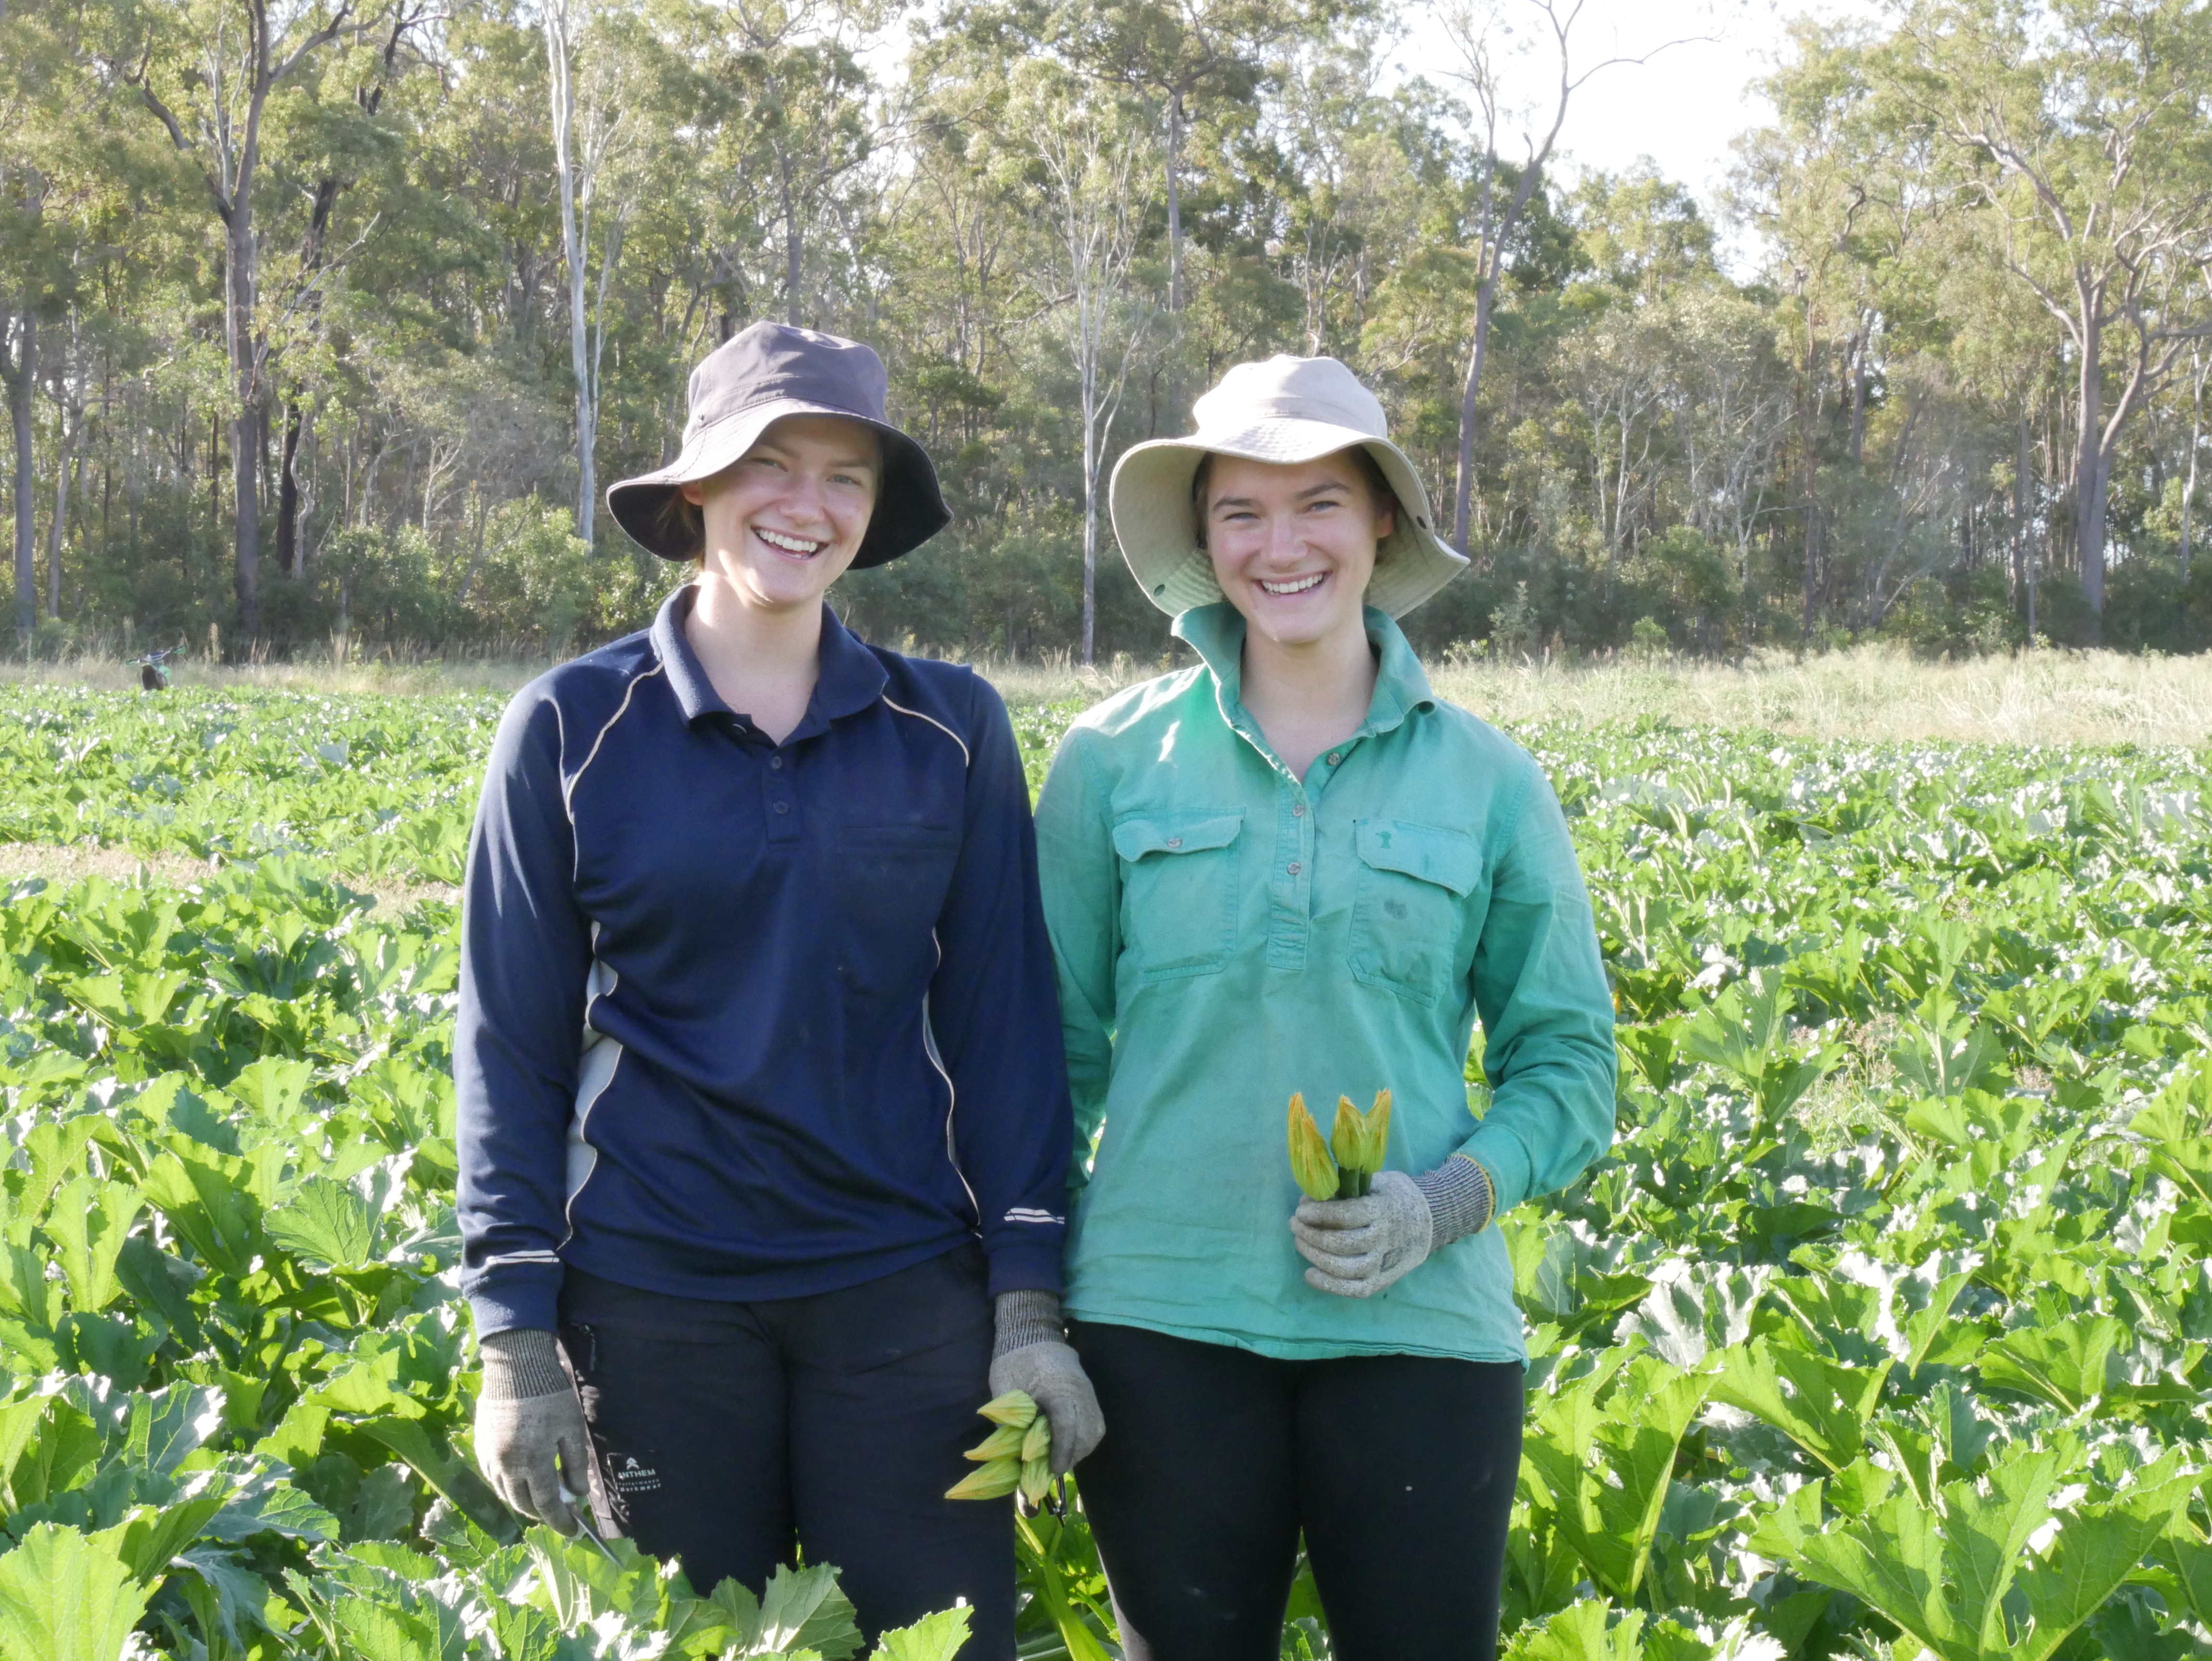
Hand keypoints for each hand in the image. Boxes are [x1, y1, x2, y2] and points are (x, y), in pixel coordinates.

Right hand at [474, 1328, 592, 1534]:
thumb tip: (577, 1495)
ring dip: (523, 1501)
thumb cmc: (550, 1395)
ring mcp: (489, 1457)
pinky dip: (506, 1486)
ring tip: (540, 1499)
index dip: (560, 1521)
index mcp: (532, 1462)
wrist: (516, 1367)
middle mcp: (506, 1466)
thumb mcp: (571, 1428)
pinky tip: (519, 1480)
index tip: (573, 1531)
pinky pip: (492, 1477)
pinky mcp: (480, 1446)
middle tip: (559, 1513)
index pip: (546, 1504)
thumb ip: (574, 1464)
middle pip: (523, 1503)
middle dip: (542, 1514)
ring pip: (504, 1493)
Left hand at [989, 1291, 1105, 1475]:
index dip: (1059, 1452)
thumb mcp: (1005, 1389)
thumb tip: (1015, 1453)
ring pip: (1094, 1429)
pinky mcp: (1088, 1392)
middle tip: (1050, 1470)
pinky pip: (1095, 1422)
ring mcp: (1087, 1390)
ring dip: (1079, 1449)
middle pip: (1086, 1432)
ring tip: (1058, 1460)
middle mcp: (1079, 1389)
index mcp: (1057, 1387)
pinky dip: (1084, 1439)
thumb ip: (1011, 1419)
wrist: (1030, 1333)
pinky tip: (1068, 1446)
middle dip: (1070, 1456)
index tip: (1050, 1471)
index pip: (1066, 1425)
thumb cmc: (1014, 1361)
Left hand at [1290, 1169, 1433, 1297]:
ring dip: (1314, 1256)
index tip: (1300, 1210)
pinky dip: (1328, 1285)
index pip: (1345, 1216)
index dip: (1318, 1214)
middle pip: (1340, 1243)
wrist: (1431, 1220)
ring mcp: (1383, 1263)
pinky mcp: (1383, 1280)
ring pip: (1343, 1268)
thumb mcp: (1375, 1183)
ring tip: (1299, 1242)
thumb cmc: (1395, 1197)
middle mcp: (1383, 1239)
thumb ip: (1345, 1190)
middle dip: (1310, 1234)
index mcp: (1382, 1211)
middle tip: (1294, 1224)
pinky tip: (1310, 1274)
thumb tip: (1308, 1199)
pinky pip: (1354, 1289)